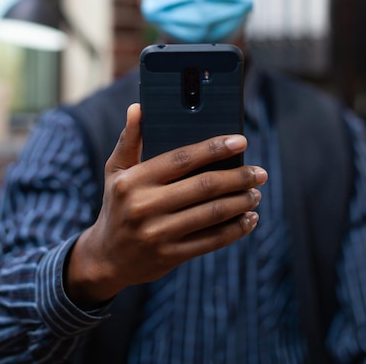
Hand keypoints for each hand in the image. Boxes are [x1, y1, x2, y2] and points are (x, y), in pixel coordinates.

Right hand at [66, 104, 267, 305]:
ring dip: (240, 202)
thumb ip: (130, 139)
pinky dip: (235, 229)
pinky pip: (211, 241)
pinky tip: (249, 219)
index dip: (214, 148)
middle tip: (259, 173)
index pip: (181, 158)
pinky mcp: (170, 256)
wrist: (106, 257)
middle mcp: (144, 206)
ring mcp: (158, 233)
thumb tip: (138, 107)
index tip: (240, 141)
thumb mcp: (115, 170)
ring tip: (256, 193)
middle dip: (238, 177)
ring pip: (211, 214)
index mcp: (134, 180)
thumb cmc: (117, 204)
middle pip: (203, 186)